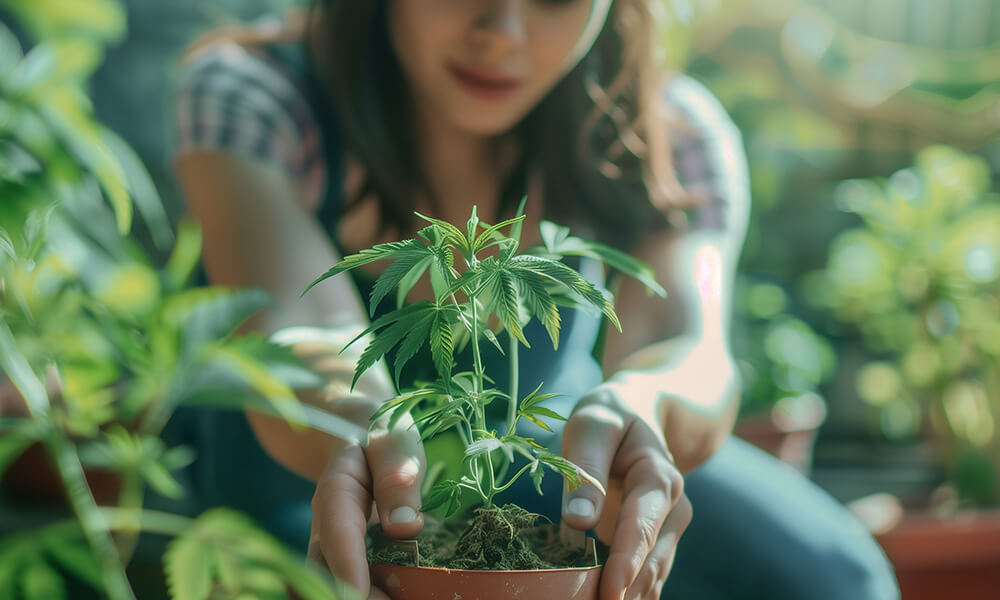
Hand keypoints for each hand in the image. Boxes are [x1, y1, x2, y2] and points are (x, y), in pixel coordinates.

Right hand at [306, 398, 426, 599]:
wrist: (358, 434)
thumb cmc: (381, 435)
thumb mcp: (395, 443)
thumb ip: (397, 476)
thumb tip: (407, 526)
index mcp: (337, 490)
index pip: (337, 531)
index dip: (347, 565)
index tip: (360, 594)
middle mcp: (327, 527)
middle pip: (327, 571)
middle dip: (356, 595)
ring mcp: (333, 548)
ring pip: (333, 583)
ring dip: (366, 597)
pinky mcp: (348, 561)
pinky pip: (352, 585)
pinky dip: (373, 594)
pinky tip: (404, 595)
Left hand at [561, 383, 690, 599]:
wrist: (636, 414)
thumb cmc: (609, 418)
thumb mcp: (593, 426)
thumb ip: (586, 470)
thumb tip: (579, 522)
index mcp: (658, 478)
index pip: (642, 528)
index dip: (625, 564)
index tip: (608, 593)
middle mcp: (673, 509)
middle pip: (650, 563)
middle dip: (624, 593)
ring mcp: (667, 530)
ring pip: (651, 578)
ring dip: (626, 598)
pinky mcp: (654, 543)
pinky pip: (643, 579)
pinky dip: (626, 595)